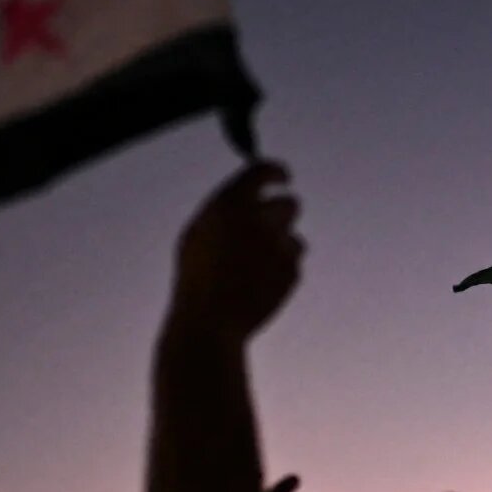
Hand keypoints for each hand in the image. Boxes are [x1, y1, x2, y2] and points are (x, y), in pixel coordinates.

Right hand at [170, 161, 304, 341]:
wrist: (210, 321)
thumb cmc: (197, 277)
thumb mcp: (200, 233)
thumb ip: (228, 209)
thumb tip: (252, 193)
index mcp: (230, 204)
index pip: (264, 170)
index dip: (277, 172)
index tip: (284, 177)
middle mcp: (258, 219)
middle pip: (290, 204)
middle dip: (282, 215)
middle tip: (267, 229)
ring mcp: (279, 246)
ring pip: (294, 237)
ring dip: (280, 246)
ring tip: (252, 269)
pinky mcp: (292, 271)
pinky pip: (294, 262)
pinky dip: (281, 270)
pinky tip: (258, 285)